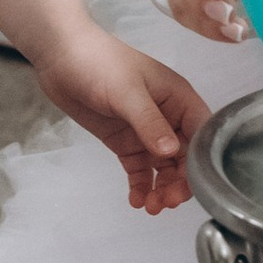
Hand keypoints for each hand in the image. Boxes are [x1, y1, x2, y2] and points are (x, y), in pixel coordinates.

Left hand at [31, 19, 208, 215]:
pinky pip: (140, 169)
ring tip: (152, 207)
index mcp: (179, 98)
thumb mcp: (127, 93)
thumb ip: (149, 123)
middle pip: (185, 156)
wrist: (60, 56)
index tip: (191, 185)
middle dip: (180, 181)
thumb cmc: (98, 62)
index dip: (201, 161)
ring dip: (162, 188)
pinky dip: (142, 185)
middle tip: (167, 202)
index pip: (202, 134)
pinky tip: (137, 201)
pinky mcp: (125, 141)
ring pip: (164, 167)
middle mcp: (168, 116)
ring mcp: (146, 130)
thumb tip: (172, 153)